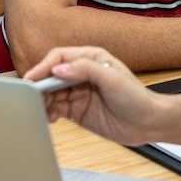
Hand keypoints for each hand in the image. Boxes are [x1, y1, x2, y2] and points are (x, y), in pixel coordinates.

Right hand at [23, 47, 163, 145]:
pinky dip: (50, 113)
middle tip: (32, 97)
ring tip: (42, 110)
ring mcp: (79, 93)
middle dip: (41, 86)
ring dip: (44, 101)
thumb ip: (85, 70)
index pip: (59, 57)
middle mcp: (82, 73)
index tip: (33, 78)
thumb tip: (58, 69)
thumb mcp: (112, 78)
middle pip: (52, 75)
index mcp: (91, 58)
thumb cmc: (136, 97)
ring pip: (52, 94)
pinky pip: (57, 109)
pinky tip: (51, 118)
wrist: (148, 123)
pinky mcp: (77, 111)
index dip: (44, 66)